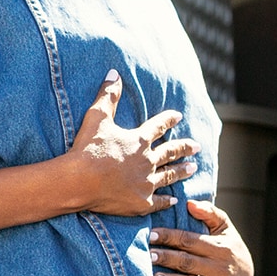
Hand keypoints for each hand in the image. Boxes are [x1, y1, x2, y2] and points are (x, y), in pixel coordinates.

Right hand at [56, 71, 197, 217]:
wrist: (80, 181)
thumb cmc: (87, 149)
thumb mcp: (96, 117)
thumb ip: (108, 95)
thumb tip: (115, 73)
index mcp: (138, 140)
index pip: (158, 126)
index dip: (169, 120)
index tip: (178, 116)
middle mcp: (147, 161)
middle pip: (171, 152)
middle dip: (184, 147)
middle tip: (196, 146)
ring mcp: (146, 183)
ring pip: (170, 176)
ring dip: (182, 171)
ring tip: (193, 168)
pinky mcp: (141, 202)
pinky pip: (159, 201)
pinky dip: (167, 200)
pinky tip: (174, 200)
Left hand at [149, 199, 253, 275]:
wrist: (248, 273)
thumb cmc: (228, 246)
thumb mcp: (224, 227)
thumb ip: (209, 212)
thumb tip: (190, 204)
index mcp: (219, 247)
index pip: (189, 240)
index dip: (169, 237)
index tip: (151, 235)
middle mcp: (220, 267)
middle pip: (188, 262)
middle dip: (167, 259)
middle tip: (148, 256)